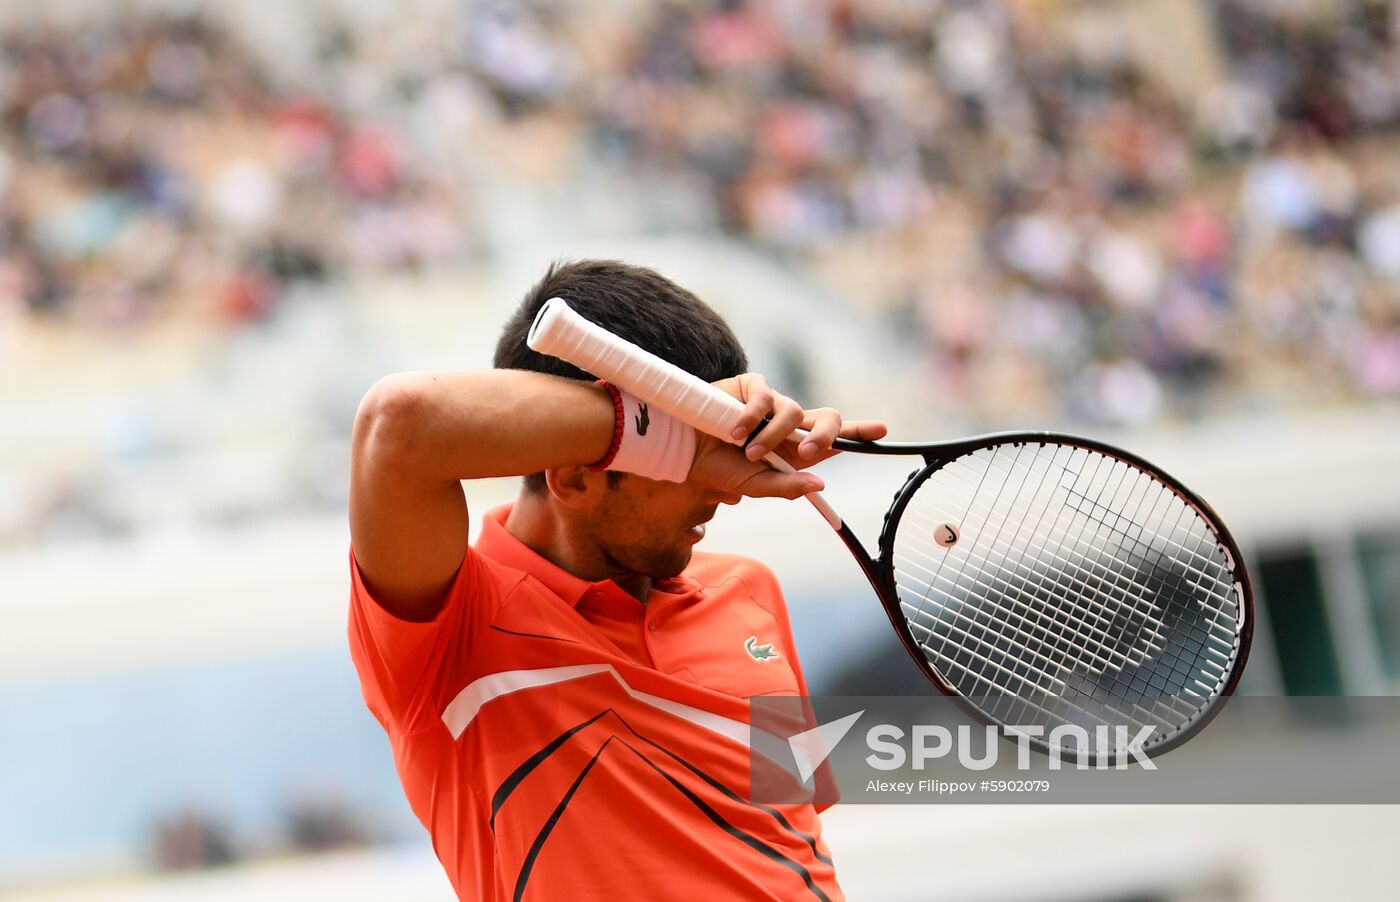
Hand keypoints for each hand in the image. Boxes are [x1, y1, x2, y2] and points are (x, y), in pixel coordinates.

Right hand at [687, 374, 887, 499]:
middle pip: (827, 417)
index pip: (834, 436)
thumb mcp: (755, 486)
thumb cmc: (718, 469)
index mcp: (795, 447)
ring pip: (793, 412)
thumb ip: (787, 487)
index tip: (882, 431)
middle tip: (808, 451)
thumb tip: (821, 485)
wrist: (684, 451)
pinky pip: (764, 396)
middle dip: (826, 434)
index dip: (859, 432)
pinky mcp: (750, 386)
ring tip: (749, 453)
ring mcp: (770, 403)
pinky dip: (751, 418)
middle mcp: (788, 423)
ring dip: (772, 437)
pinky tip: (733, 432)